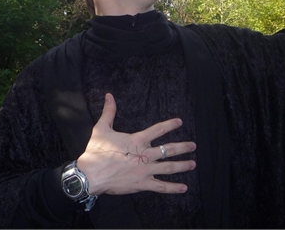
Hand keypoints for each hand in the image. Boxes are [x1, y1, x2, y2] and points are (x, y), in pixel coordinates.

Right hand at [76, 93, 196, 195]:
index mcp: (137, 140)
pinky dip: (173, 188)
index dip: (170, 125)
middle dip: (183, 147)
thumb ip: (109, 112)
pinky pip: (161, 186)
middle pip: (169, 150)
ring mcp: (145, 170)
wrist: (91, 174)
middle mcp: (145, 154)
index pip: (158, 130)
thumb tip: (109, 96)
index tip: (180, 122)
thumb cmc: (96, 152)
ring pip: (168, 167)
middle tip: (193, 146)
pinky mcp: (142, 183)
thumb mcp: (102, 128)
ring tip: (193, 164)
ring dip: (182, 165)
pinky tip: (184, 188)